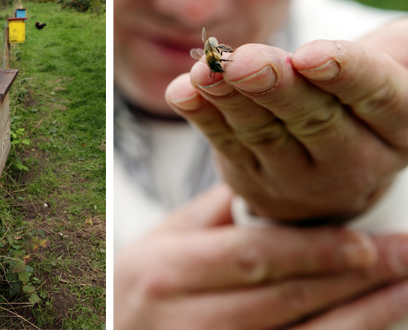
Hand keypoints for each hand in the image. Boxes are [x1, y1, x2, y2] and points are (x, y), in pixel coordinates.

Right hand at [114, 184, 407, 329]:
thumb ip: (217, 210)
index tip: (365, 240)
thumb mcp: (164, 240)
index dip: (311, 251)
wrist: (114, 326)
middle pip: (281, 298)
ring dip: (359, 317)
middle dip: (350, 279)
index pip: (250, 256)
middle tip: (402, 254)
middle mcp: (182, 317)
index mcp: (165, 269)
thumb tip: (277, 177)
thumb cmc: (143, 282)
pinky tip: (369, 322)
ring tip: (403, 290)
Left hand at [165, 19, 407, 220]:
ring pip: (262, 133)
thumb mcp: (388, 73)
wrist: (328, 164)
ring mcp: (297, 177)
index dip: (346, 75)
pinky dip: (202, 116)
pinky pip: (224, 144)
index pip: (377, 97)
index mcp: (397, 128)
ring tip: (207, 71)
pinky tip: (182, 92)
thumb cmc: (358, 98)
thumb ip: (387, 51)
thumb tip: (381, 38)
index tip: (311, 55)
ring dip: (230, 99)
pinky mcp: (252, 178)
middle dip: (275, 87)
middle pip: (312, 118)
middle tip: (246, 63)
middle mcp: (352, 161)